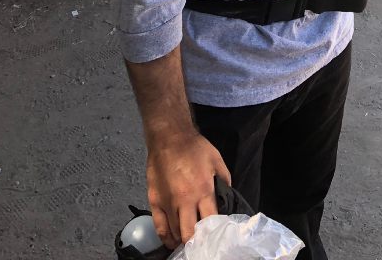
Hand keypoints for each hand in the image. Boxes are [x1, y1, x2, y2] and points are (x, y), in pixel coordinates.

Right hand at [146, 132, 231, 248]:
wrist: (169, 137)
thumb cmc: (194, 147)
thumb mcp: (216, 160)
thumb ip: (224, 180)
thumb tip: (227, 197)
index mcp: (203, 190)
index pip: (210, 221)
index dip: (214, 233)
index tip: (216, 237)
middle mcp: (185, 200)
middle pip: (190, 233)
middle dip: (197, 242)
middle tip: (201, 243)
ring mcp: (167, 203)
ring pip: (175, 233)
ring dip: (183, 240)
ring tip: (189, 243)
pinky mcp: (154, 201)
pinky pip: (159, 227)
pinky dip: (166, 237)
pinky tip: (172, 241)